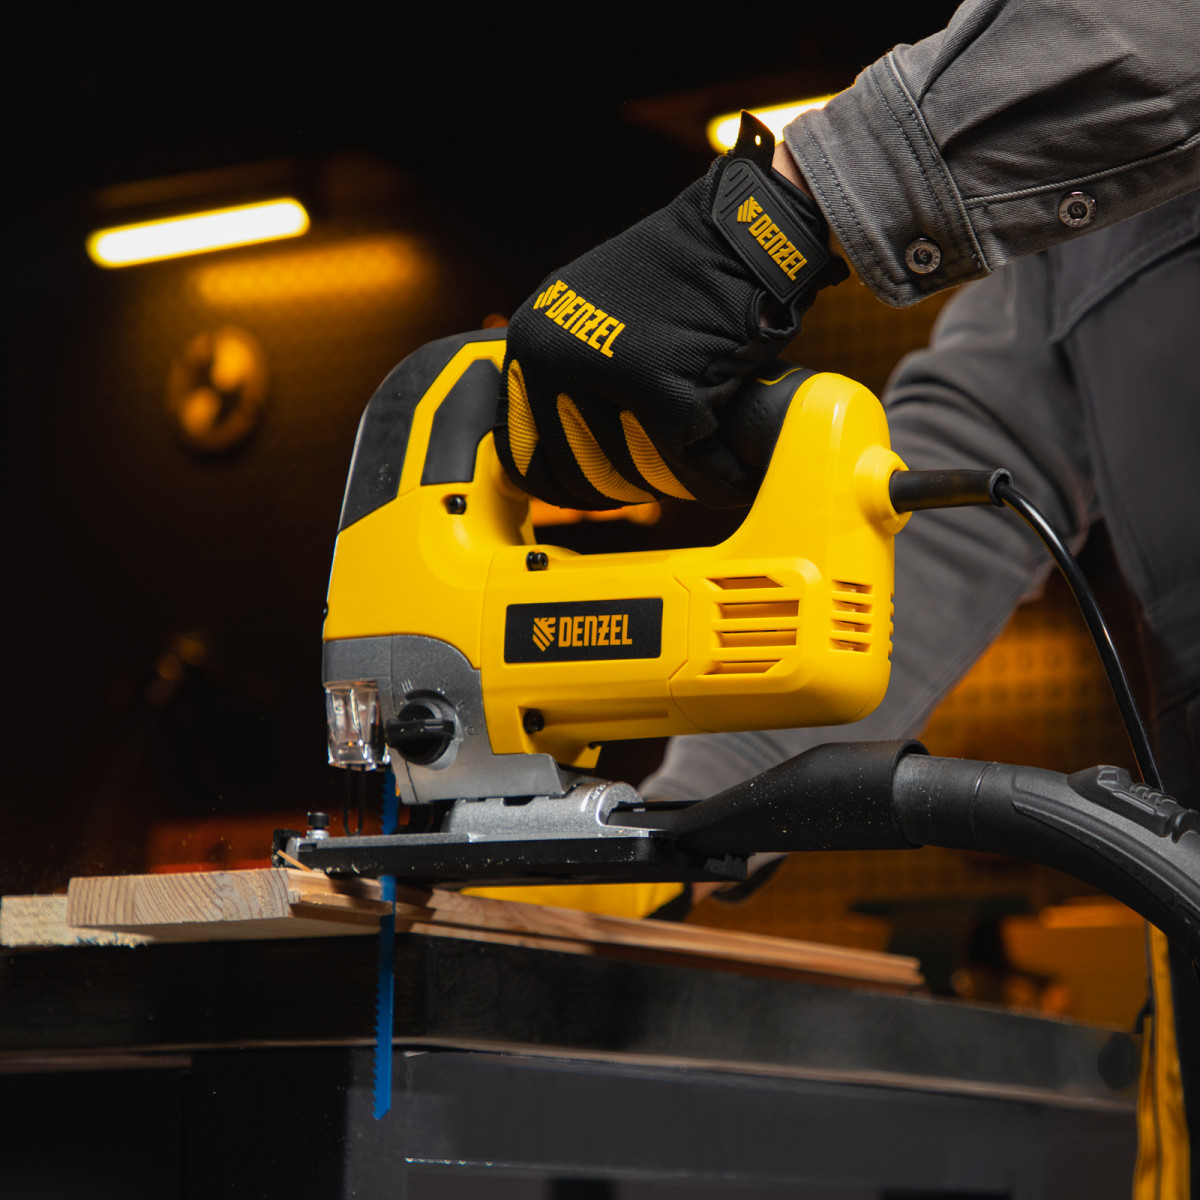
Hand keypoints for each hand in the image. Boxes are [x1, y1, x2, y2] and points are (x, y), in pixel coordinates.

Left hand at [495, 115, 847, 509]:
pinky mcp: (665, 392)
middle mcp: (556, 359)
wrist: (740, 235)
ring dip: (669, 484)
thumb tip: (561, 447)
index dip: (564, 484)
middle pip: (582, 470)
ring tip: (691, 474)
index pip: (526, 452)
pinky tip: (728, 470)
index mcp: (531, 342)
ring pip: (634, 473)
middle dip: (622, 490)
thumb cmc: (677, 278)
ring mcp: (608, 375)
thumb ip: (566, 371)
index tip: (594, 494)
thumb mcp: (590, 314)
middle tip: (655, 485)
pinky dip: (714, 475)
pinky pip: (687, 466)